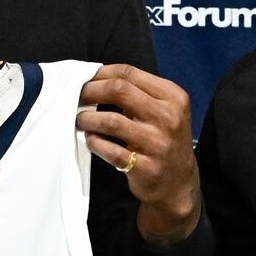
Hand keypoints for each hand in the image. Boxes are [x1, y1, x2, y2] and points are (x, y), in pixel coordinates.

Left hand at [77, 64, 201, 241]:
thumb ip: (138, 93)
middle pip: (119, 90)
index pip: (129, 73)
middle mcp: (168, 117)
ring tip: (80, 120)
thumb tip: (96, 78)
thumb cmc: (163, 139)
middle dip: (91, 91)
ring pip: (111, 121)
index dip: (100, 73)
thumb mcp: (164, 110)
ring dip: (88, 119)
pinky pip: (111, 151)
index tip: (85, 79)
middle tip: (76, 97)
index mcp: (173, 97)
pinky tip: (91, 140)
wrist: (178, 183)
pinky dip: (95, 143)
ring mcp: (158, 143)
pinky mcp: (146, 167)